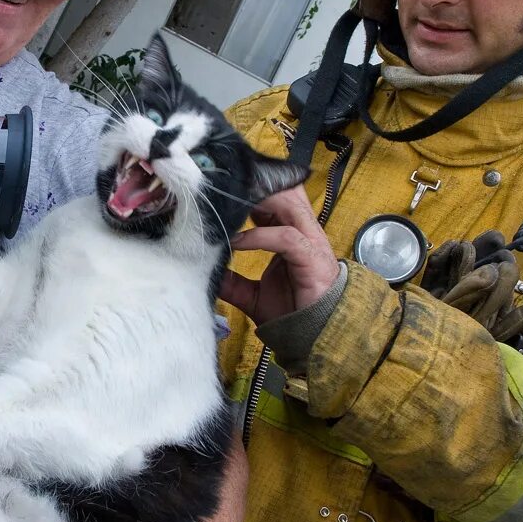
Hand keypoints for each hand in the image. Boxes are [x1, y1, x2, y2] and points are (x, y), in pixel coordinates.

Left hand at [219, 186, 339, 324]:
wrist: (316, 335)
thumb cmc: (292, 311)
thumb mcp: (253, 295)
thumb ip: (232, 282)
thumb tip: (206, 274)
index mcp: (292, 233)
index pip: (277, 197)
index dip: (253, 189)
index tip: (226, 190)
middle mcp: (304, 232)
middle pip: (286, 192)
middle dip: (256, 186)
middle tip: (225, 190)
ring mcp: (310, 242)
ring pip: (289, 205)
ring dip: (259, 202)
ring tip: (231, 206)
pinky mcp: (311, 258)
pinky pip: (286, 237)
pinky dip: (260, 236)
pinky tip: (238, 241)